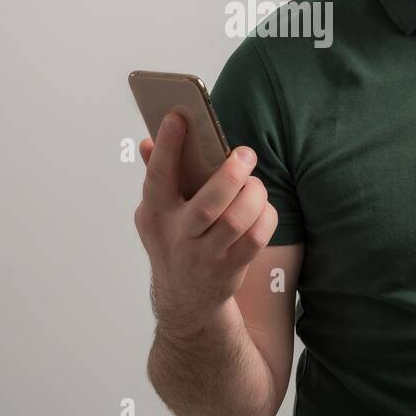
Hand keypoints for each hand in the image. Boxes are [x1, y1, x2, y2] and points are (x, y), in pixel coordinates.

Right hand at [133, 111, 278, 336]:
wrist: (185, 298)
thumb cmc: (173, 240)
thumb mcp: (156, 212)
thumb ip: (156, 175)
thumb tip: (149, 141)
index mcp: (155, 214)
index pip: (158, 177)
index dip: (167, 147)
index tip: (178, 117)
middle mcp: (178, 236)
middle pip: (209, 204)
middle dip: (231, 175)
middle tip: (245, 153)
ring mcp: (205, 256)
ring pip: (236, 221)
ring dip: (253, 195)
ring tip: (255, 182)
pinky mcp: (230, 269)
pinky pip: (256, 239)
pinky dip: (265, 217)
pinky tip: (262, 206)